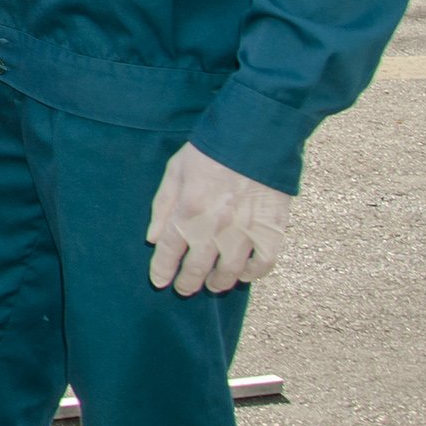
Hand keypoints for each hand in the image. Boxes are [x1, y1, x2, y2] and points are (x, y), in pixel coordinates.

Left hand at [146, 144, 293, 295]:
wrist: (255, 137)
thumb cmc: (210, 151)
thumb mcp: (175, 172)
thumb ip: (162, 207)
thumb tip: (153, 239)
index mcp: (187, 211)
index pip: (169, 252)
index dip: (163, 270)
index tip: (160, 281)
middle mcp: (215, 227)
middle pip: (198, 267)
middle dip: (188, 283)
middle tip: (185, 289)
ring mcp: (246, 231)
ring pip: (230, 271)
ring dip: (219, 283)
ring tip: (213, 285)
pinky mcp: (272, 230)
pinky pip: (264, 263)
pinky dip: (253, 273)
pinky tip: (245, 274)